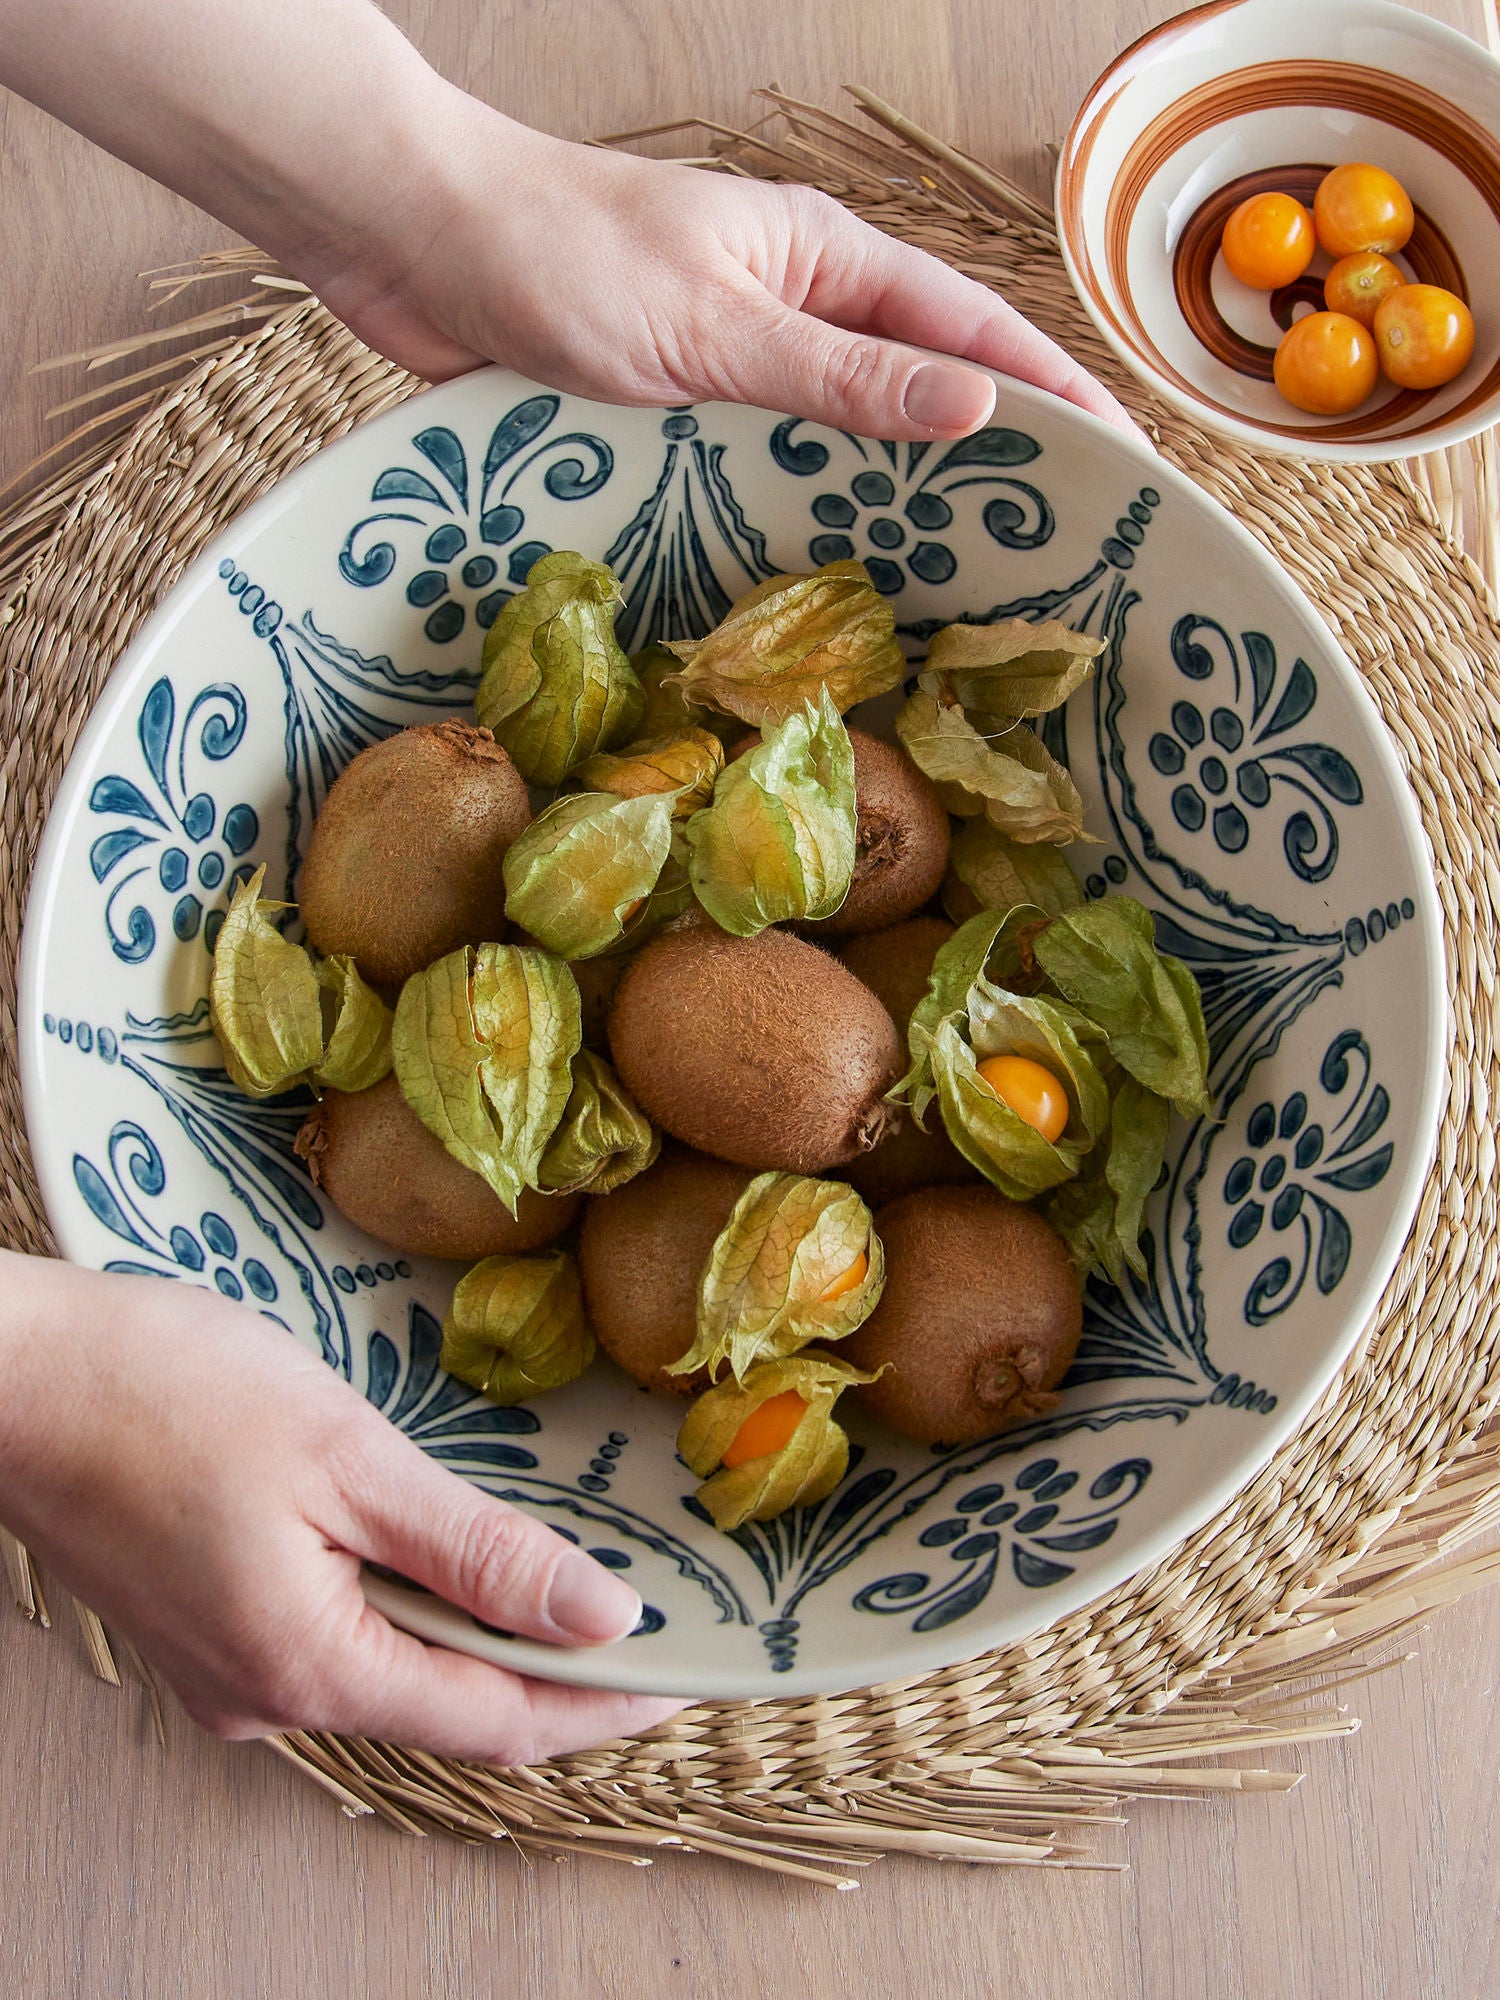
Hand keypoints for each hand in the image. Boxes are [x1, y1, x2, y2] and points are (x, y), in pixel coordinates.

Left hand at [0, 0, 1137, 444]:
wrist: (416, 239)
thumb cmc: (562, 260)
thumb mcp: (721, 329)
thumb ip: (846, 375)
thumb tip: (978, 411)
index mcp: (829, 259)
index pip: (975, 335)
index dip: (1054, 400)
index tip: (1127, 467)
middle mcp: (797, 298)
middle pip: (926, 380)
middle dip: (997, 454)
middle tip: (1060, 545)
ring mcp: (738, 346)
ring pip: (850, 423)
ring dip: (905, 486)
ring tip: (966, 574)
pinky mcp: (678, 392)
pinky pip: (772, 449)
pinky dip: (813, 498)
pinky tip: (828, 556)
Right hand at [0, 1254, 683, 1761]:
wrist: (14, 1375)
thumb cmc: (167, 1393)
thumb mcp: (348, 1458)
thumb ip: (478, 1550)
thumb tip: (599, 1616)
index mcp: (311, 1669)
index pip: (501, 1720)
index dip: (605, 1701)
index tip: (689, 1671)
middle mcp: (268, 1700)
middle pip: (450, 1702)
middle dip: (553, 1667)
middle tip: (648, 1613)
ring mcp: (230, 1673)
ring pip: (394, 1670)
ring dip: (482, 1633)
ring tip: (569, 1578)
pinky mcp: (208, 1631)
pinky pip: (338, 1641)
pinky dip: (410, 1610)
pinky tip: (447, 1558)